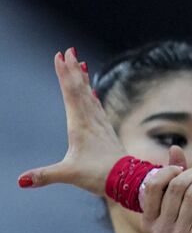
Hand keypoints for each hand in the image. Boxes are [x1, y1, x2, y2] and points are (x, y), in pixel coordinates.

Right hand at [18, 50, 123, 195]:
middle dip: (74, 70)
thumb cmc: (100, 176)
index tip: (61, 56)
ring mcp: (100, 126)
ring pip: (90, 97)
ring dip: (84, 80)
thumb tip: (21, 180)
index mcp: (80, 125)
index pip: (71, 94)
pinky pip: (97, 109)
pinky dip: (92, 97)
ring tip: (81, 64)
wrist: (129, 182)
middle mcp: (91, 121)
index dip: (65, 74)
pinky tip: (93, 93)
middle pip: (81, 90)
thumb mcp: (69, 174)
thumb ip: (45, 176)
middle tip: (71, 50)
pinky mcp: (106, 133)